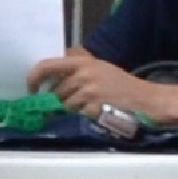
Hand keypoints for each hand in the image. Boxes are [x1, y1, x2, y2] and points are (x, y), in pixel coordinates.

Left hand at [29, 48, 163, 118]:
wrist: (146, 99)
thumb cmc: (121, 84)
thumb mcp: (99, 67)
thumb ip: (77, 66)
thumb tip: (48, 72)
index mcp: (83, 62)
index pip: (46, 66)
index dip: (33, 79)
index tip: (31, 90)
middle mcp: (83, 74)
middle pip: (56, 91)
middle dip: (61, 99)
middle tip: (78, 102)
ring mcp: (89, 91)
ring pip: (65, 105)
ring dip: (73, 109)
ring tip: (91, 105)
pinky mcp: (94, 107)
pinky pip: (77, 114)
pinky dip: (84, 116)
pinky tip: (97, 111)